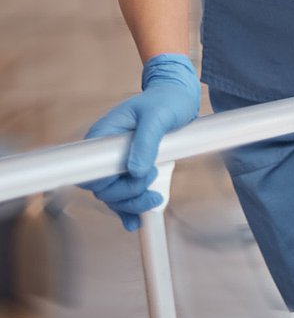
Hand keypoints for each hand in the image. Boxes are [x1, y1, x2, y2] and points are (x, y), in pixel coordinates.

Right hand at [82, 54, 200, 230]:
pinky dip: (129, 209)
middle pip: (103, 187)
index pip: (91, 171)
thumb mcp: (159, 117)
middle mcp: (104, 151)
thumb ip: (146, 142)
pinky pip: (123, 194)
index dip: (108, 183)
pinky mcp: (129, 168)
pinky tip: (136, 220)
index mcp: (103, 135)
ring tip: (154, 199)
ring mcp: (116, 161)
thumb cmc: (167, 100)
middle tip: (153, 178)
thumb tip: (135, 171)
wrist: (179, 96)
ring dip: (131, 203)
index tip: (136, 178)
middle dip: (127, 192)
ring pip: (113, 194)